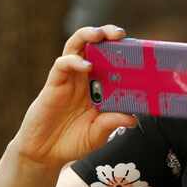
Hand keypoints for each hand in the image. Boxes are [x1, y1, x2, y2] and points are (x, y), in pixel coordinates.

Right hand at [12, 25, 137, 168]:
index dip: (125, 53)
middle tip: (120, 34)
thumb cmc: (73, 141)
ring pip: (76, 46)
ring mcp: (70, 78)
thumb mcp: (97, 135)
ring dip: (88, 35)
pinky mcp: (54, 83)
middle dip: (107, 35)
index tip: (141, 50)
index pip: (114, 62)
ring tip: (100, 35)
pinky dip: (74, 61)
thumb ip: (112, 124)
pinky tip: (86, 66)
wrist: (45, 153)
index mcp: (100, 87)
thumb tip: (133, 118)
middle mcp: (85, 78)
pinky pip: (62, 64)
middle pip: (95, 46)